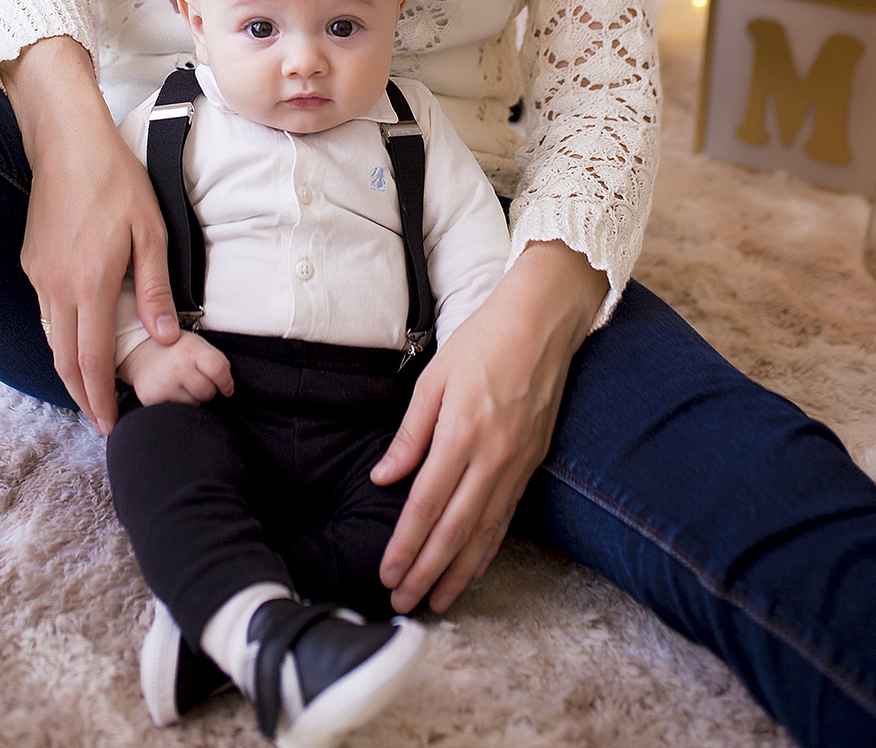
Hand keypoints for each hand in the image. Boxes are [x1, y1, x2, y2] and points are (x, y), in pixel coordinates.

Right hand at [1, 35, 178, 434]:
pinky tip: (75, 339)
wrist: (67, 142)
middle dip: (82, 396)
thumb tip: (166, 335)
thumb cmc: (115, 179)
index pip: (92, 360)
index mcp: (90, 283)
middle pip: (64, 360)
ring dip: (69, 368)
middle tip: (101, 420)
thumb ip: (157, 286)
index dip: (102, 398)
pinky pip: (44, 312)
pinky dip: (59, 337)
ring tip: (90, 389)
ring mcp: (39, 274)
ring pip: (50, 338)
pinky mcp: (31, 260)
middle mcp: (57, 286)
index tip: (112, 424)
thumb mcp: (151, 230)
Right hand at [119, 332, 233, 406]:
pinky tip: (171, 392)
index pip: (219, 370)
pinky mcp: (152, 400)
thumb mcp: (198, 344)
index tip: (227, 388)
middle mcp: (177, 367)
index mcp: (191, 350)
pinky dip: (178, 406)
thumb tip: (228, 385)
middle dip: (207, 389)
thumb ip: (216, 361)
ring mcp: (164, 385)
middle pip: (208, 392)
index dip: (227, 382)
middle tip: (195, 379)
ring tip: (180, 384)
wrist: (141, 354)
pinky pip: (177, 413)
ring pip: (194, 405)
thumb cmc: (173, 349)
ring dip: (192, 399)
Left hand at [371, 241, 608, 613]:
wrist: (542, 323)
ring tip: (436, 600)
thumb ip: (410, 433)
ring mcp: (517, 464)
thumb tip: (384, 478)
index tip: (386, 573)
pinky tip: (473, 567)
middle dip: (427, 571)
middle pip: (454, 530)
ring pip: (485, 532)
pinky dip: (488, 548)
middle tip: (403, 603)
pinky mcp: (533, 464)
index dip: (405, 545)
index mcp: (462, 433)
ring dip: (458, 572)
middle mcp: (492, 457)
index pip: (426, 504)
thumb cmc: (483, 341)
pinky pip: (507, 517)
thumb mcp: (434, 379)